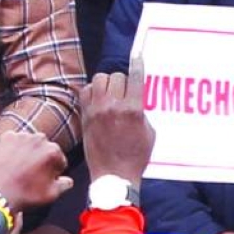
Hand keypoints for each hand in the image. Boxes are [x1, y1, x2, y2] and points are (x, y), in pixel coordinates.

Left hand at [0, 132, 70, 212]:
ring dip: (28, 152)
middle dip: (41, 159)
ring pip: (30, 143)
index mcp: (53, 151)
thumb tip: (68, 181)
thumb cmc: (25, 195)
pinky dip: (13, 148)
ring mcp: (22, 136)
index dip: (53, 172)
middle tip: (31, 174)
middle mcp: (40, 139)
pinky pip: (15, 141)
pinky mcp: (6, 137)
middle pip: (45, 149)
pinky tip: (10, 161)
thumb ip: (64, 185)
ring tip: (20, 169)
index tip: (44, 179)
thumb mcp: (51, 194)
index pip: (59, 160)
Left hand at [81, 61, 154, 186]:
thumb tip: (136, 99)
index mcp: (133, 109)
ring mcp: (96, 111)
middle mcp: (113, 106)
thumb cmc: (135, 156)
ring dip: (106, 83)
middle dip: (122, 82)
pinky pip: (85, 92)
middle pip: (116, 76)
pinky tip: (98, 100)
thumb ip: (142, 111)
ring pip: (98, 79)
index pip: (135, 78)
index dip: (138, 65)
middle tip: (124, 92)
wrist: (113, 175)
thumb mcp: (149, 132)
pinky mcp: (85, 117)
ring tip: (110, 93)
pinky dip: (91, 92)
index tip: (138, 57)